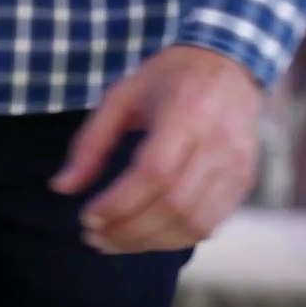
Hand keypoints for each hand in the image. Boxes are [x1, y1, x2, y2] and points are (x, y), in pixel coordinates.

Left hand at [50, 45, 262, 253]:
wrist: (230, 64)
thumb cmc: (167, 79)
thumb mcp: (120, 97)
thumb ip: (90, 143)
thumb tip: (61, 187)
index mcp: (187, 112)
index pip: (155, 173)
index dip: (119, 203)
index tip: (87, 216)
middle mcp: (219, 142)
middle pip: (174, 205)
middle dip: (127, 230)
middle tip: (93, 237)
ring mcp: (237, 165)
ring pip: (194, 223)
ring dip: (148, 242)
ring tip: (112, 241)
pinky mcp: (244, 181)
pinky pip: (210, 225)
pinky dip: (173, 240)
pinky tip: (143, 236)